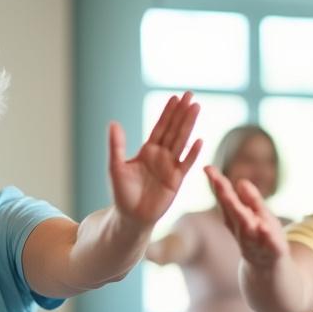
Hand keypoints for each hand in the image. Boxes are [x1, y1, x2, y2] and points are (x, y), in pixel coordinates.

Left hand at [107, 92, 202, 228]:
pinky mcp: (176, 181)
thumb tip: (113, 123)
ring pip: (181, 142)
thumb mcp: (115, 167)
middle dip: (182, 112)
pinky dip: (192, 153)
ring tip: (196, 108)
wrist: (130, 217)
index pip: (160, 127)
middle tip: (190, 94)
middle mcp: (161, 156)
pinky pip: (186, 164)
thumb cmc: (122, 193)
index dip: (168, 112)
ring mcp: (170, 167)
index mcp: (148, 151)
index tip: (175, 97)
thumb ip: (116, 146)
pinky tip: (199, 140)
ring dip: (189, 125)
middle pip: (174, 130)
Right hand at [206, 164, 287, 267]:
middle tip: (217, 181)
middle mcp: (242, 229)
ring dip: (242, 217)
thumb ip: (249, 200)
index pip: (225, 198)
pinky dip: (267, 237)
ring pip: (248, 228)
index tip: (207, 167)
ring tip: (237, 203)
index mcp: (236, 218)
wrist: (268, 271)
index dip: (216, 183)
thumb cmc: (262, 238)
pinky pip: (270, 244)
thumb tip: (241, 182)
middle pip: (233, 211)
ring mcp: (256, 242)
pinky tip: (264, 228)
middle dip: (226, 196)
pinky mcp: (273, 251)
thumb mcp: (257, 215)